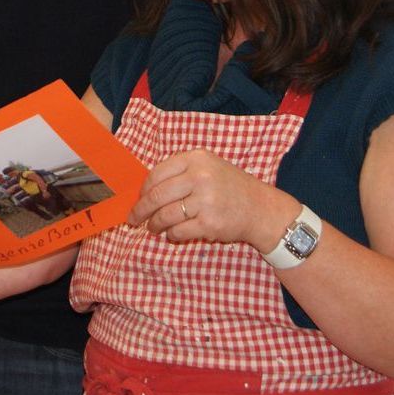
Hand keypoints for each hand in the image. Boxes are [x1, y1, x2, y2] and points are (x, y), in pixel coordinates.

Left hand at [128, 149, 296, 251]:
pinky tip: (172, 234)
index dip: (143, 189)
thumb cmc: (229, 187)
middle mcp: (200, 177)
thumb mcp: (208, 167)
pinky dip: (171, 235)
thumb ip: (180, 172)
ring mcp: (205, 201)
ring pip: (165, 215)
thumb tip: (146, 189)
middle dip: (141, 209)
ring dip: (154, 224)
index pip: (157, 173)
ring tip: (152, 228)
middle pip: (157, 195)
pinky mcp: (209, 223)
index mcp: (196, 159)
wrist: (259, 208)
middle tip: (134, 218)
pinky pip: (179, 231)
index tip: (138, 198)